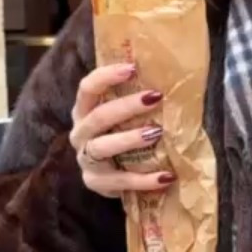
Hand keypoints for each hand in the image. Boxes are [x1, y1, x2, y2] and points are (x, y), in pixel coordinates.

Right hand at [70, 63, 174, 197]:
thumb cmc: (122, 134)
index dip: (106, 77)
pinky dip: (145, 180)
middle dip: (126, 106)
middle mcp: (80, 133)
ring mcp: (86, 160)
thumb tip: (171, 76)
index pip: (87, 88)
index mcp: (84, 111)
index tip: (132, 68)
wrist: (111, 175)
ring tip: (156, 132)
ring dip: (130, 139)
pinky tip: (166, 176)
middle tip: (155, 97)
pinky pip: (121, 182)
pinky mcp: (96, 183)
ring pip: (103, 147)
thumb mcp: (123, 116)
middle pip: (98, 117)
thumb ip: (136, 99)